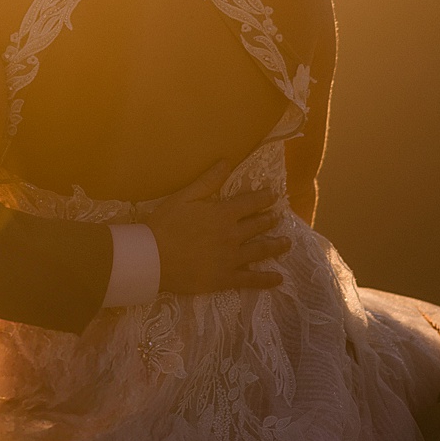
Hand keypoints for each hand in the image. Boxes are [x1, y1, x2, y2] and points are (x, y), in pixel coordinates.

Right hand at [143, 161, 287, 295]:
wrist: (152, 258)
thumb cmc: (165, 224)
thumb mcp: (184, 197)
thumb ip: (208, 181)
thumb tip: (227, 161)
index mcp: (224, 213)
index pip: (251, 203)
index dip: (265, 198)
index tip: (274, 196)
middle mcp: (233, 235)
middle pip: (259, 226)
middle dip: (270, 220)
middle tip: (278, 218)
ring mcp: (232, 258)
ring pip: (261, 250)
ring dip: (276, 246)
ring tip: (287, 243)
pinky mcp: (226, 278)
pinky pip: (251, 279)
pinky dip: (267, 279)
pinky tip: (278, 279)